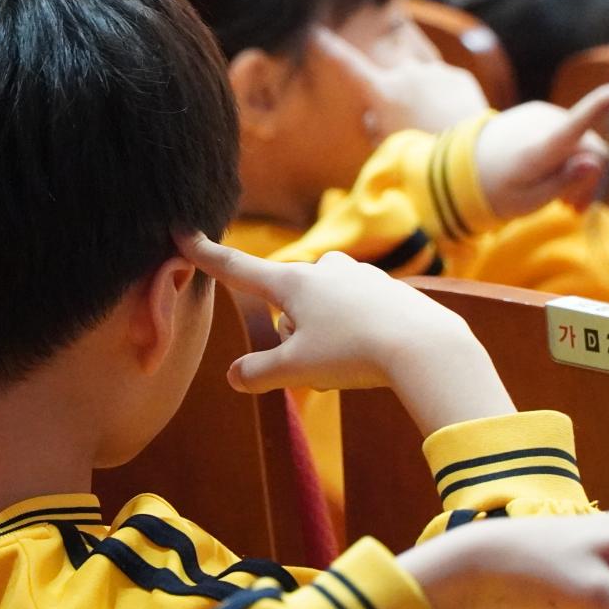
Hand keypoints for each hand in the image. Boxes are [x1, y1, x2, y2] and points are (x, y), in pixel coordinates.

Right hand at [181, 235, 513, 433]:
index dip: (206, 255)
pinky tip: (378, 352)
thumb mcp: (296, 370)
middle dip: (293, 335)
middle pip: (288, 305)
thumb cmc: (353, 354)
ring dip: (325, 337)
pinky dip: (357, 336)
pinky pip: (356, 315)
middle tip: (318, 364)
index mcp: (293, 282)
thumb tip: (235, 377)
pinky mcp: (387, 289)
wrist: (425, 346)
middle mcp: (324, 270)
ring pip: (323, 311)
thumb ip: (260, 372)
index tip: (183, 232)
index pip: (238, 269)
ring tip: (351, 361)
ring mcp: (358, 276)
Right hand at [310, 26, 488, 140]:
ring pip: (421, 77)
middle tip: (409, 120)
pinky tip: (453, 120)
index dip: (328, 48)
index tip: (313, 30)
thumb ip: (376, 127)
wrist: (470, 157)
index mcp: (384, 93)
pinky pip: (445, 84)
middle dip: (396, 89)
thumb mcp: (387, 147)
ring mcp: (436, 73)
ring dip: (423, 94)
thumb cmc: (422, 157)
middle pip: (393, 71)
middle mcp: (408, 75)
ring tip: (434, 123)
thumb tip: (374, 117)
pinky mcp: (459, 78)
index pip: (349, 66)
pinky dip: (445, 99)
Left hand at [475, 84, 608, 218]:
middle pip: (594, 149)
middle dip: (593, 179)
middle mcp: (544, 123)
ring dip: (583, 171)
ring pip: (586, 143)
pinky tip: (559, 179)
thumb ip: (563, 183)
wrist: (467, 167)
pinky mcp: (545, 112)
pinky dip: (572, 157)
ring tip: (565, 200)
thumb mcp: (529, 201)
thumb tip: (595, 164)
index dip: (600, 107)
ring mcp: (545, 114)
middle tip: (576, 208)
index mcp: (539, 148)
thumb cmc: (500, 191)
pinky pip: (573, 134)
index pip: (574, 125)